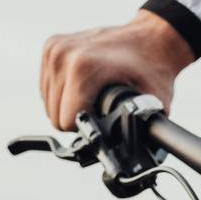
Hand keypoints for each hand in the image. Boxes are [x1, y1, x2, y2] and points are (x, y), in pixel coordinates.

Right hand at [40, 11, 197, 129]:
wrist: (152, 37)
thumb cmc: (153, 70)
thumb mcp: (153, 105)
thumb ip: (138, 133)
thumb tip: (135, 162)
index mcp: (83, 68)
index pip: (66, 121)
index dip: (87, 131)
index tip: (104, 125)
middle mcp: (63, 55)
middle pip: (54, 114)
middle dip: (77, 120)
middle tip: (102, 112)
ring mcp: (55, 48)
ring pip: (47, 102)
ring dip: (68, 107)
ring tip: (94, 97)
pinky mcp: (51, 45)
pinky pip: (47, 86)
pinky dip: (62, 93)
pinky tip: (84, 87)